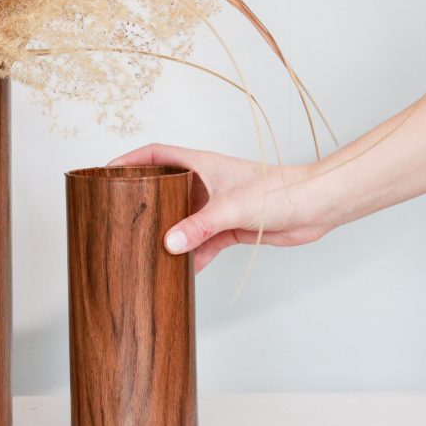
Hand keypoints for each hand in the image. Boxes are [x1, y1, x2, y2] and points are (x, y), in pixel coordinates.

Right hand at [108, 144, 338, 271]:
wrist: (316, 207)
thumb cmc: (280, 190)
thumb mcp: (232, 207)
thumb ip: (199, 226)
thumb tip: (169, 244)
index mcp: (201, 165)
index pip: (157, 154)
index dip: (131, 160)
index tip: (108, 171)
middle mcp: (205, 183)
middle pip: (164, 188)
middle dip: (143, 200)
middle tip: (120, 214)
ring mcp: (216, 206)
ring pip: (181, 219)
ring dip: (167, 233)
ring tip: (143, 247)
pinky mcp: (228, 228)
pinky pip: (201, 243)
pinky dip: (191, 256)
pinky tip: (181, 271)